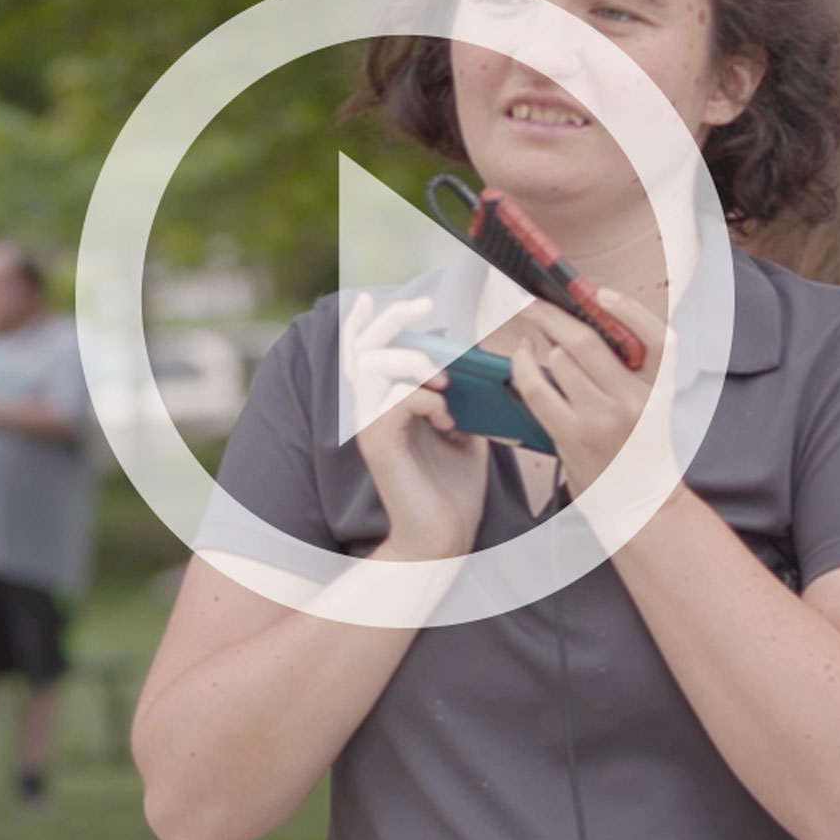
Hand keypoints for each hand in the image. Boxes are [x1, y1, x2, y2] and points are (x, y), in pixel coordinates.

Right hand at [341, 292, 489, 560]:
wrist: (445, 539)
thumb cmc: (453, 488)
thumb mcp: (463, 429)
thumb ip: (460, 396)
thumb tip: (475, 363)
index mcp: (386, 403)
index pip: (365, 351)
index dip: (368, 322)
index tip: (381, 299)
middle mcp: (369, 410)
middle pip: (363, 347)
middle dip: (392, 320)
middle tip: (424, 309)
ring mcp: (369, 426)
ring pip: (374, 366)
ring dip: (414, 362)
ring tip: (446, 382)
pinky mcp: (379, 445)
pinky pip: (392, 401)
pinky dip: (423, 397)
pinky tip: (446, 415)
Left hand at [507, 289, 683, 495]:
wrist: (640, 500)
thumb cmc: (641, 446)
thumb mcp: (652, 402)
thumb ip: (630, 366)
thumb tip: (579, 322)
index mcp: (661, 387)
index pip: (658, 338)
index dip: (630, 310)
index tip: (601, 293)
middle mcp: (635, 400)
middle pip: (587, 341)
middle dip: (551, 314)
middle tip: (532, 302)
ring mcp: (602, 418)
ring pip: (559, 359)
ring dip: (540, 344)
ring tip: (533, 340)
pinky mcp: (572, 434)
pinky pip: (537, 389)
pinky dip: (523, 366)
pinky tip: (521, 357)